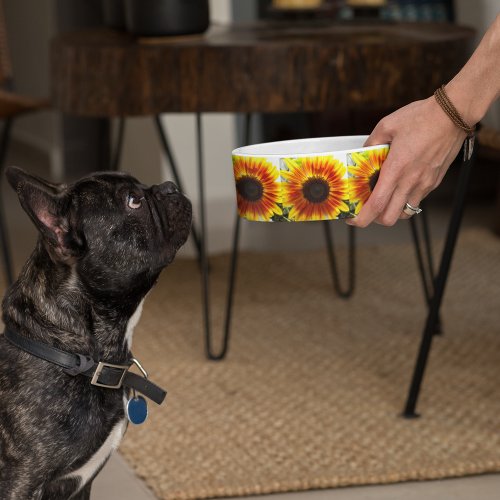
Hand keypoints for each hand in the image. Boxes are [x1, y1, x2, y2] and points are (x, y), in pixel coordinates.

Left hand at [347, 96, 465, 226]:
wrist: (454, 113)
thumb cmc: (421, 117)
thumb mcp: (387, 125)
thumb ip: (371, 143)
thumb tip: (363, 153)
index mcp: (396, 170)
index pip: (377, 205)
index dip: (362, 218)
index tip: (352, 219)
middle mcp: (411, 182)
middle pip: (390, 218)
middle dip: (375, 219)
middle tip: (367, 208)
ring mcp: (424, 184)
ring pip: (405, 212)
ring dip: (392, 211)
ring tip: (384, 199)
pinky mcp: (434, 182)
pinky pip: (417, 200)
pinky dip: (405, 200)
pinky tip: (400, 186)